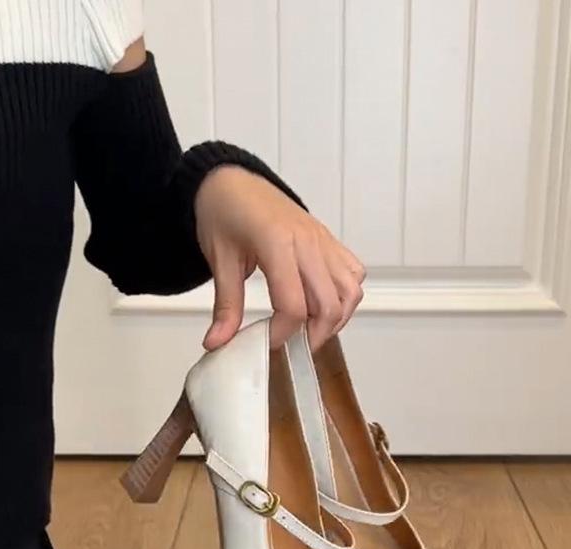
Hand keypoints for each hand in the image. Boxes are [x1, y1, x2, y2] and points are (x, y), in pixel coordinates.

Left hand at [194, 166, 365, 350]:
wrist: (233, 180)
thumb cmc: (224, 213)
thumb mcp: (219, 260)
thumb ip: (225, 305)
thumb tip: (217, 343)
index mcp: (277, 244)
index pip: (294, 305)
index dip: (282, 334)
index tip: (266, 343)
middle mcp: (308, 242)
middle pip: (330, 305)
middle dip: (314, 335)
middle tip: (292, 346)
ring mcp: (323, 241)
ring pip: (350, 292)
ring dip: (335, 319)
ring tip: (310, 329)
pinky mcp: (329, 241)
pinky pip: (353, 273)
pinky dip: (345, 296)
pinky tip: (322, 304)